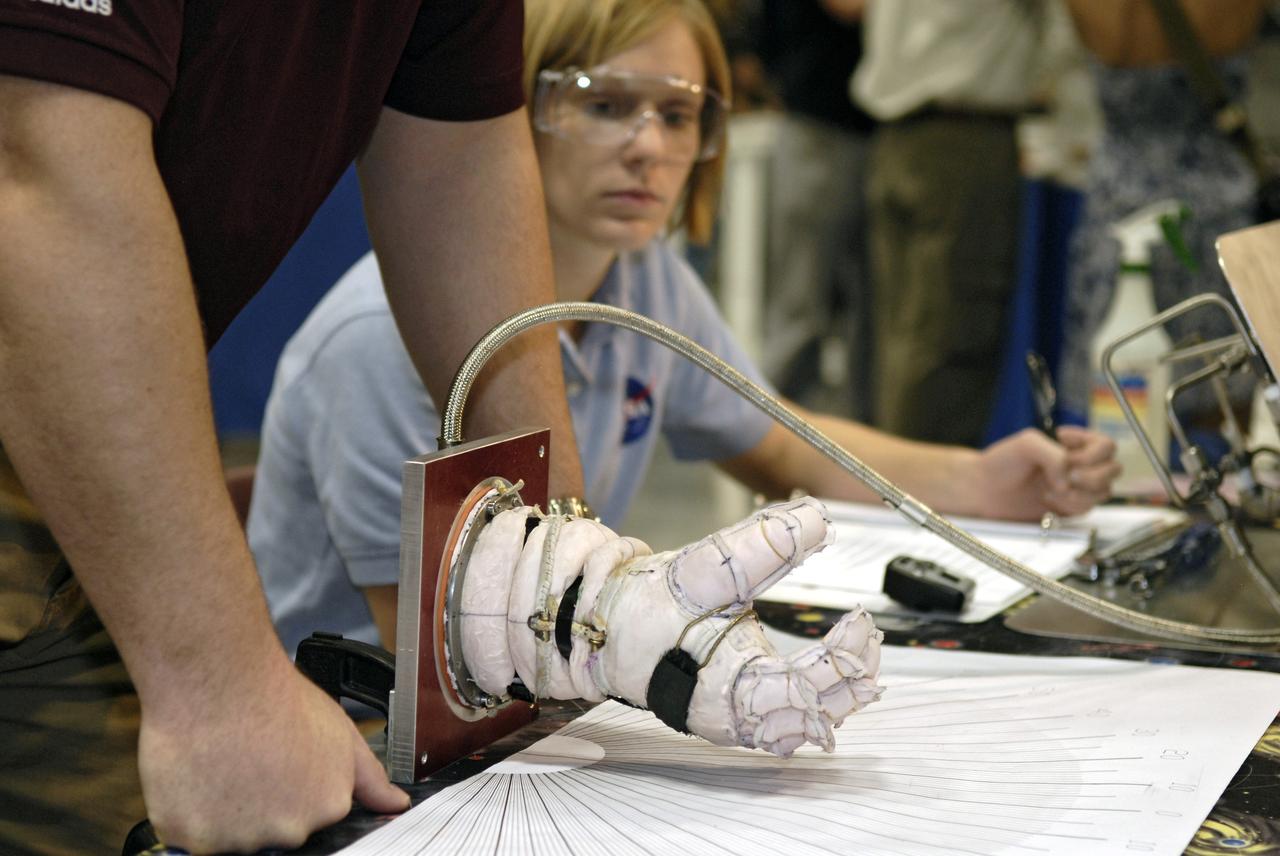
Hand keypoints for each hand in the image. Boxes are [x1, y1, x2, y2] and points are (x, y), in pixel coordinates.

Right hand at [138, 657, 408, 852]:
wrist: (220, 684)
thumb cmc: (276, 700)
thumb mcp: (343, 734)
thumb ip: (371, 778)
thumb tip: (397, 803)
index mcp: (327, 808)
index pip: (312, 814)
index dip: (295, 785)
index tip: (283, 764)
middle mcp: (289, 832)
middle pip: (275, 829)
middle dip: (264, 800)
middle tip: (253, 758)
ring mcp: (242, 839)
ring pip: (234, 835)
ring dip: (229, 807)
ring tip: (228, 760)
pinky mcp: (196, 839)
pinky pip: (195, 836)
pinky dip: (194, 812)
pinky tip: (202, 773)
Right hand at [459, 497, 882, 757]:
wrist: (593, 627)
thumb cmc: (639, 607)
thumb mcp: (699, 570)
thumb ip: (759, 546)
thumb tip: (815, 517)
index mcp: (731, 689)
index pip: (811, 689)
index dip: (846, 657)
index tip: (860, 617)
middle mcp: (739, 715)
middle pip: (820, 715)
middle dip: (853, 676)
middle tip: (865, 633)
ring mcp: (737, 718)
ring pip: (808, 722)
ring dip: (839, 690)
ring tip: (855, 648)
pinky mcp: (733, 709)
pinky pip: (787, 719)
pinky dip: (814, 699)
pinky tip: (827, 673)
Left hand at [971, 426, 1119, 519]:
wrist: (984, 490)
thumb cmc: (1002, 462)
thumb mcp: (1028, 444)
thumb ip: (1055, 455)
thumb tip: (1071, 477)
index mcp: (1074, 447)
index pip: (1107, 445)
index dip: (1092, 446)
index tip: (1064, 442)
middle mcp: (1080, 467)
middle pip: (1114, 468)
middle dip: (1090, 471)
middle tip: (1066, 472)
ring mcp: (1077, 489)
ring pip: (1104, 491)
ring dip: (1080, 490)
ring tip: (1052, 487)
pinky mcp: (1070, 509)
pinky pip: (1087, 508)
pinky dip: (1070, 504)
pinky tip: (1048, 499)